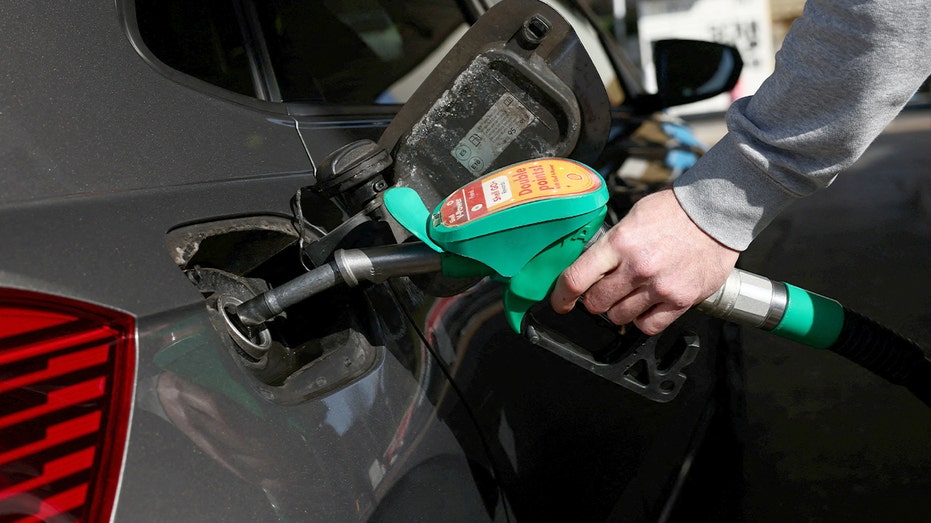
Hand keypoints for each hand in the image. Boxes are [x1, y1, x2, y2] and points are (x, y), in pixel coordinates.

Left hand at [550, 189, 739, 334]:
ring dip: (618, 310)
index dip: (562, 296)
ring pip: (619, 317)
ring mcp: (659, 286)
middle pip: (596, 304)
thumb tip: (589, 266)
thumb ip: (610, 244)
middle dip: (594, 300)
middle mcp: (637, 267)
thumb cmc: (675, 211)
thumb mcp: (632, 217)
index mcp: (619, 242)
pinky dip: (643, 320)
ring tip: (629, 294)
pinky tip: (646, 306)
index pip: (576, 279)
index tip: (560, 302)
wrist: (717, 213)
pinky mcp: (681, 300)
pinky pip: (649, 326)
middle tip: (602, 290)